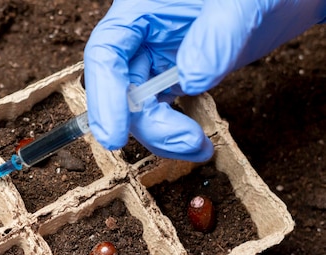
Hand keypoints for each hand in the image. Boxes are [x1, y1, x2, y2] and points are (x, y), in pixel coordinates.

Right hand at [84, 0, 325, 160]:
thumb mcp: (241, 4)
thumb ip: (216, 37)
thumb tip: (191, 81)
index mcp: (140, 10)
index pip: (106, 54)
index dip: (105, 97)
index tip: (114, 136)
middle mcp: (140, 37)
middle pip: (121, 90)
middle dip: (149, 125)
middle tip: (188, 142)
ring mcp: (154, 60)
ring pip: (138, 110)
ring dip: (164, 137)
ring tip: (200, 148)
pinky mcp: (170, 79)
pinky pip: (160, 114)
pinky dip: (175, 134)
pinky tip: (198, 144)